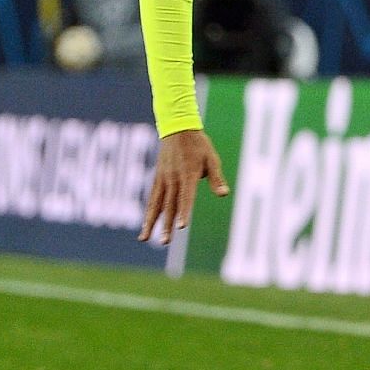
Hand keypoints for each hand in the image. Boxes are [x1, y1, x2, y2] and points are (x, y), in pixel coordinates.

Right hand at [139, 128, 229, 243]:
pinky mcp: (157, 178)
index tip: (181, 226)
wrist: (177, 127)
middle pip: (169, 205)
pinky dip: (148, 212)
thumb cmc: (199, 145)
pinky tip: (145, 225)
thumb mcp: (212, 159)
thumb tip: (224, 194)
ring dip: (150, 222)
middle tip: (164, 242)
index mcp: (188, 174)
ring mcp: (163, 179)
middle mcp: (173, 179)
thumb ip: (216, 178)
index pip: (186, 197)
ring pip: (156, 204)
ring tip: (145, 239)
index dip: (184, 212)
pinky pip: (152, 198)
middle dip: (166, 225)